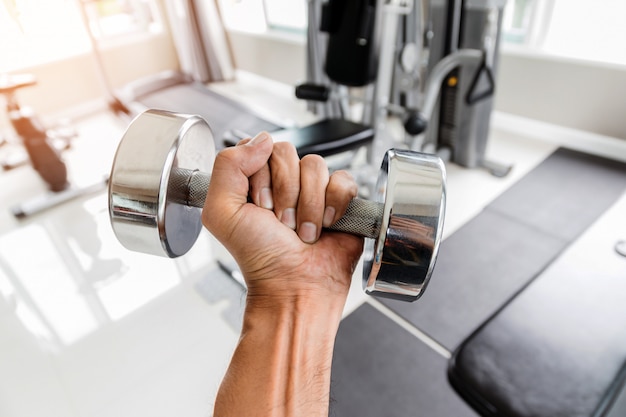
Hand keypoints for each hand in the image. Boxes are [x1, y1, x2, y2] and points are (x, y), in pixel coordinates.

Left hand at [202, 132, 363, 308]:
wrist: (296, 286)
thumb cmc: (260, 257)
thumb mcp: (221, 212)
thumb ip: (226, 166)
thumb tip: (262, 139)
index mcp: (251, 180)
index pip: (258, 147)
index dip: (260, 176)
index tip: (258, 206)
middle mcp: (281, 181)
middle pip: (288, 152)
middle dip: (285, 192)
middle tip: (281, 222)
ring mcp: (311, 189)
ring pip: (316, 165)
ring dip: (308, 205)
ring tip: (303, 230)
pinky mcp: (339, 199)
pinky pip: (343, 179)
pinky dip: (335, 203)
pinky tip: (327, 224)